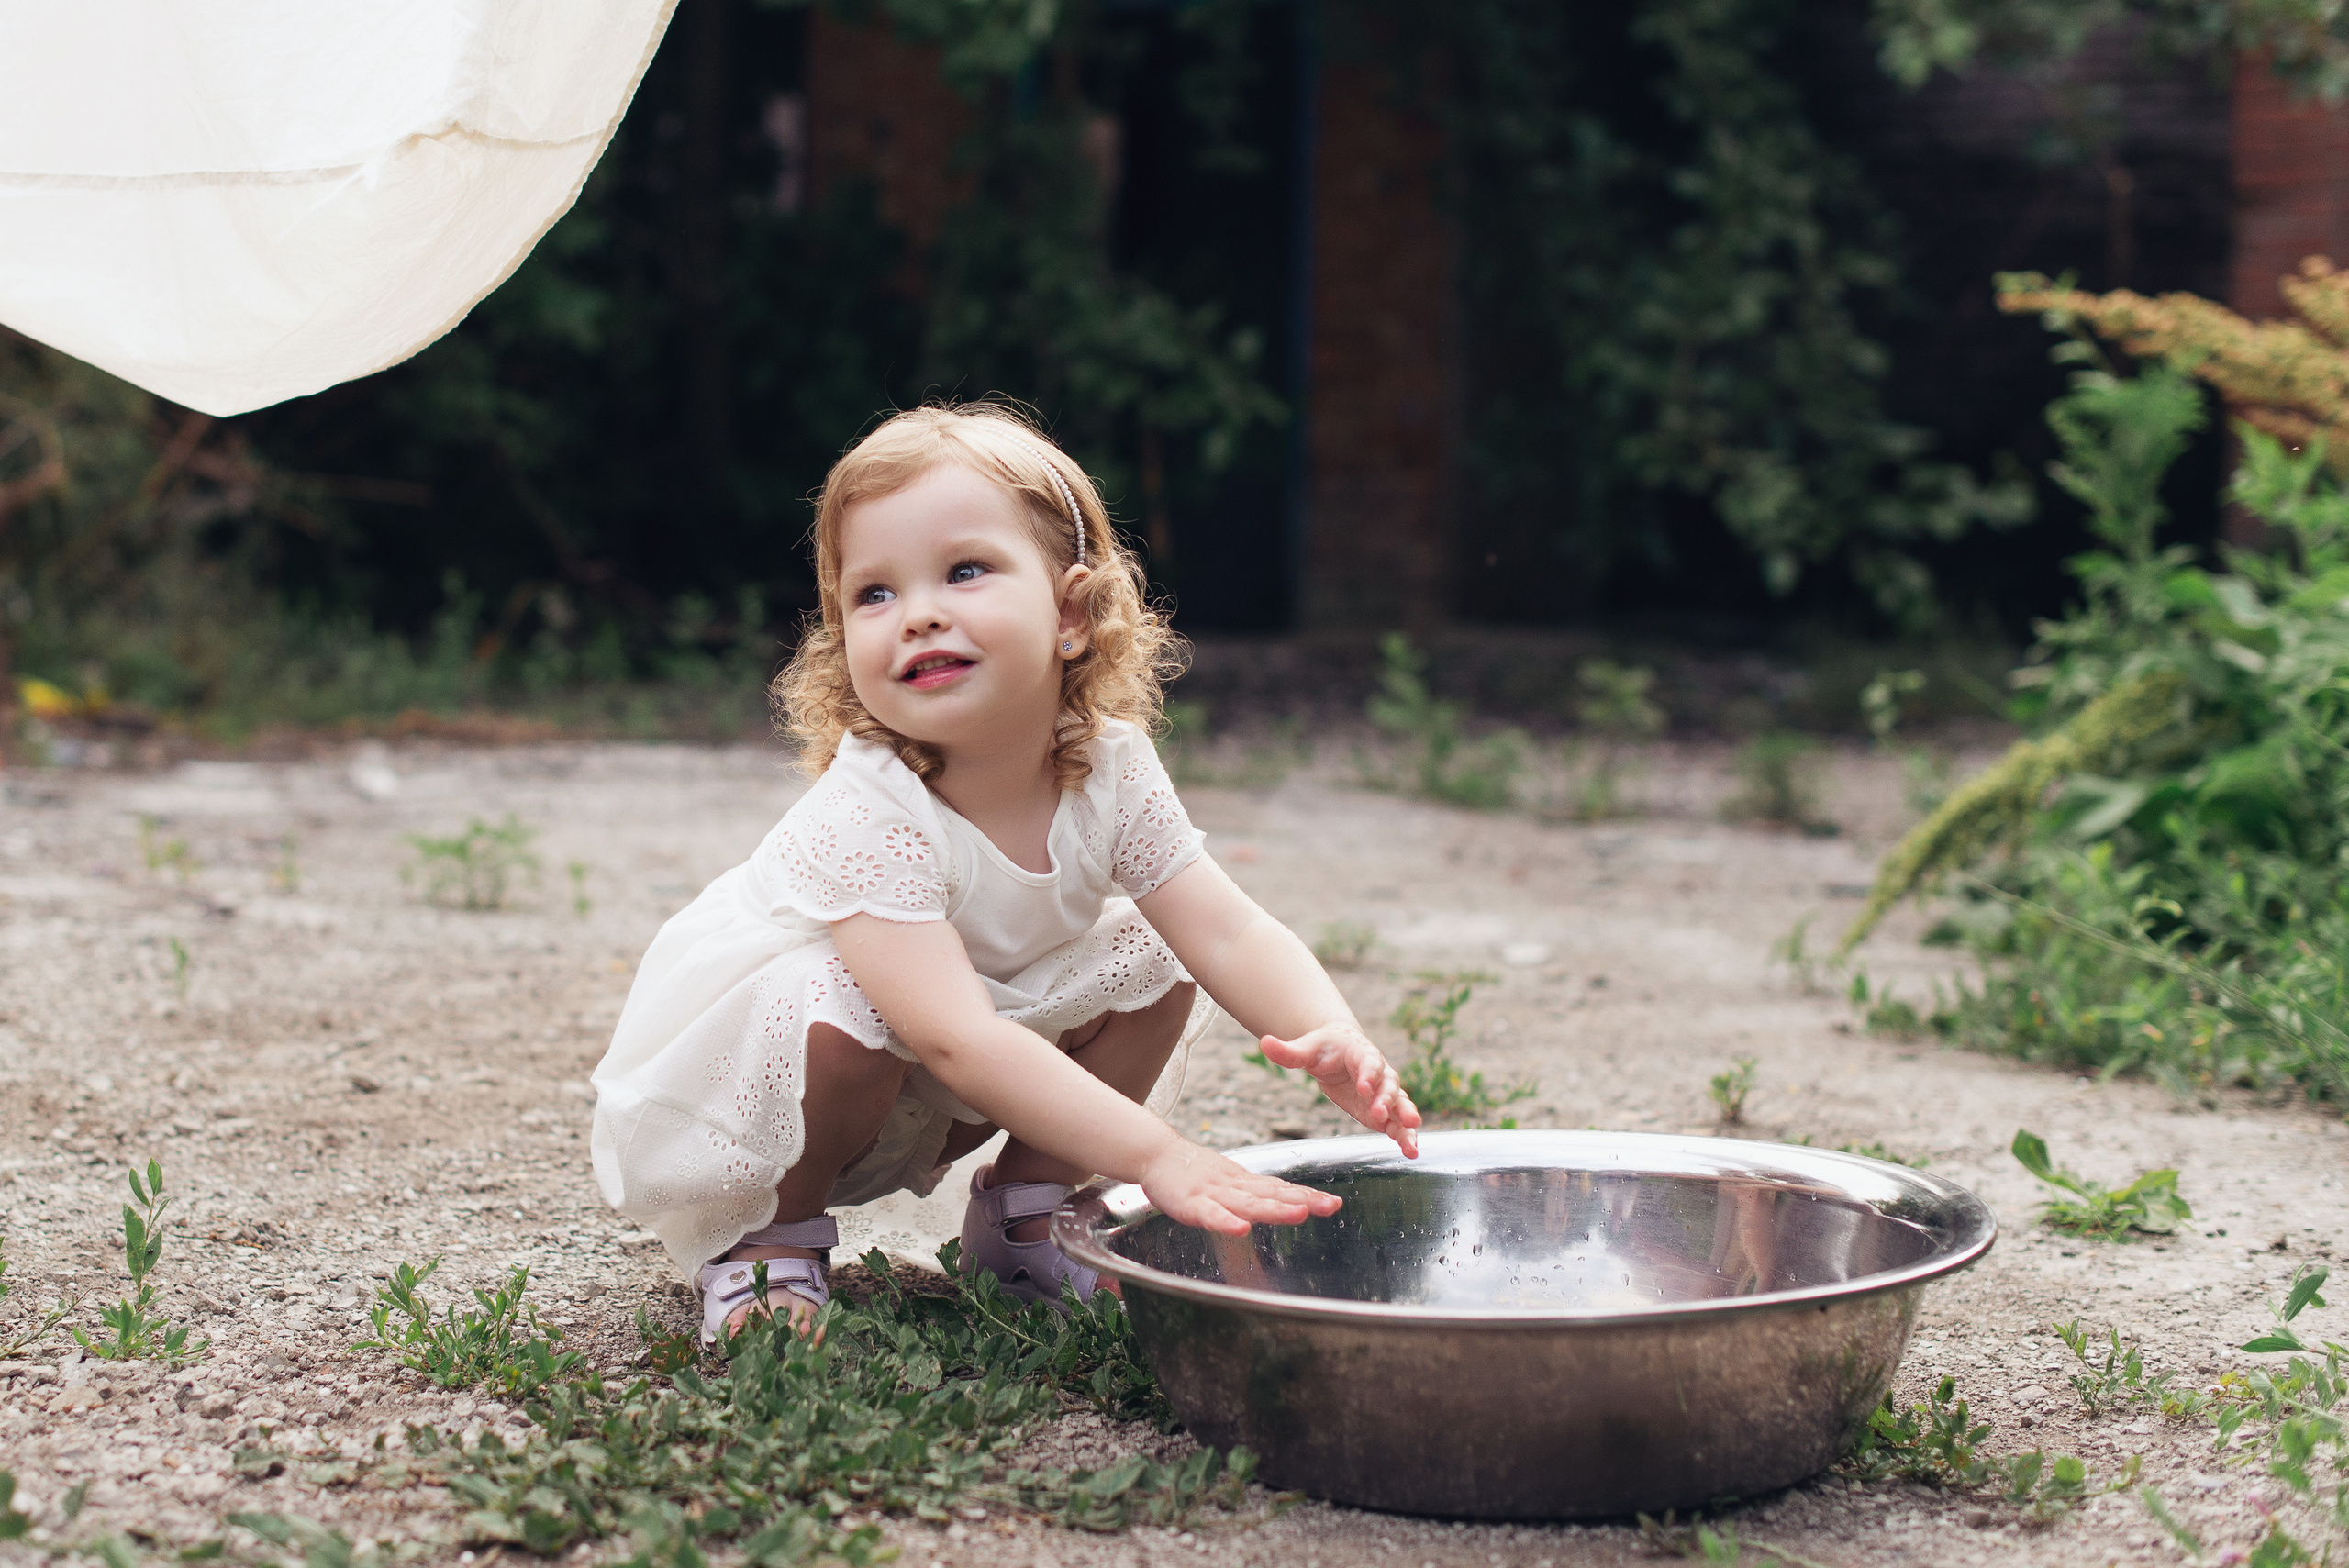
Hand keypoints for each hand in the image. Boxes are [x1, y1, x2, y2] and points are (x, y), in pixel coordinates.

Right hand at [1138, 1141, 1342, 1235]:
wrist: (1156, 1154)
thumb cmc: (1194, 1173)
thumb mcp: (1230, 1182)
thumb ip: (1255, 1194)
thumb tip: (1288, 1202)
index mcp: (1245, 1183)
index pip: (1282, 1189)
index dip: (1309, 1195)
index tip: (1336, 1203)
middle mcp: (1235, 1186)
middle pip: (1273, 1194)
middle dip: (1304, 1201)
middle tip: (1332, 1206)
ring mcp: (1213, 1194)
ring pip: (1248, 1203)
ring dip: (1275, 1209)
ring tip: (1300, 1214)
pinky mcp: (1191, 1203)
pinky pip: (1210, 1215)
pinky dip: (1226, 1222)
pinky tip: (1241, 1229)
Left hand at [1256, 1025, 1421, 1156]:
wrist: (1338, 1051)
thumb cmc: (1323, 1048)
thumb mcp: (1306, 1048)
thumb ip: (1288, 1051)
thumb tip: (1263, 1043)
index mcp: (1360, 1052)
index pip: (1368, 1061)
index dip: (1367, 1074)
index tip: (1363, 1087)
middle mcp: (1379, 1072)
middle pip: (1388, 1084)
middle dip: (1387, 1100)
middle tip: (1381, 1114)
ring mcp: (1383, 1092)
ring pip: (1400, 1105)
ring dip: (1406, 1121)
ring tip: (1412, 1142)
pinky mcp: (1383, 1110)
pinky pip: (1398, 1122)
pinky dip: (1405, 1135)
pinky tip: (1410, 1150)